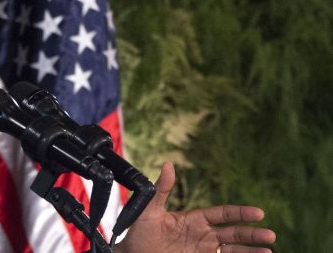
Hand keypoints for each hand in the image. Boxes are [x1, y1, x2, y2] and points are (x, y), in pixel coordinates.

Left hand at [116, 162, 275, 252]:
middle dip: (252, 234)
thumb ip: (161, 190)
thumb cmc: (137, 233)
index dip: (241, 213)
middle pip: (233, 234)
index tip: (259, 213)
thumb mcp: (149, 210)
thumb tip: (168, 164)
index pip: (223, 214)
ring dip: (251, 251)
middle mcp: (202, 235)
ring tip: (269, 252)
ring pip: (233, 250)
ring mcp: (202, 251)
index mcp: (194, 220)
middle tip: (271, 236)